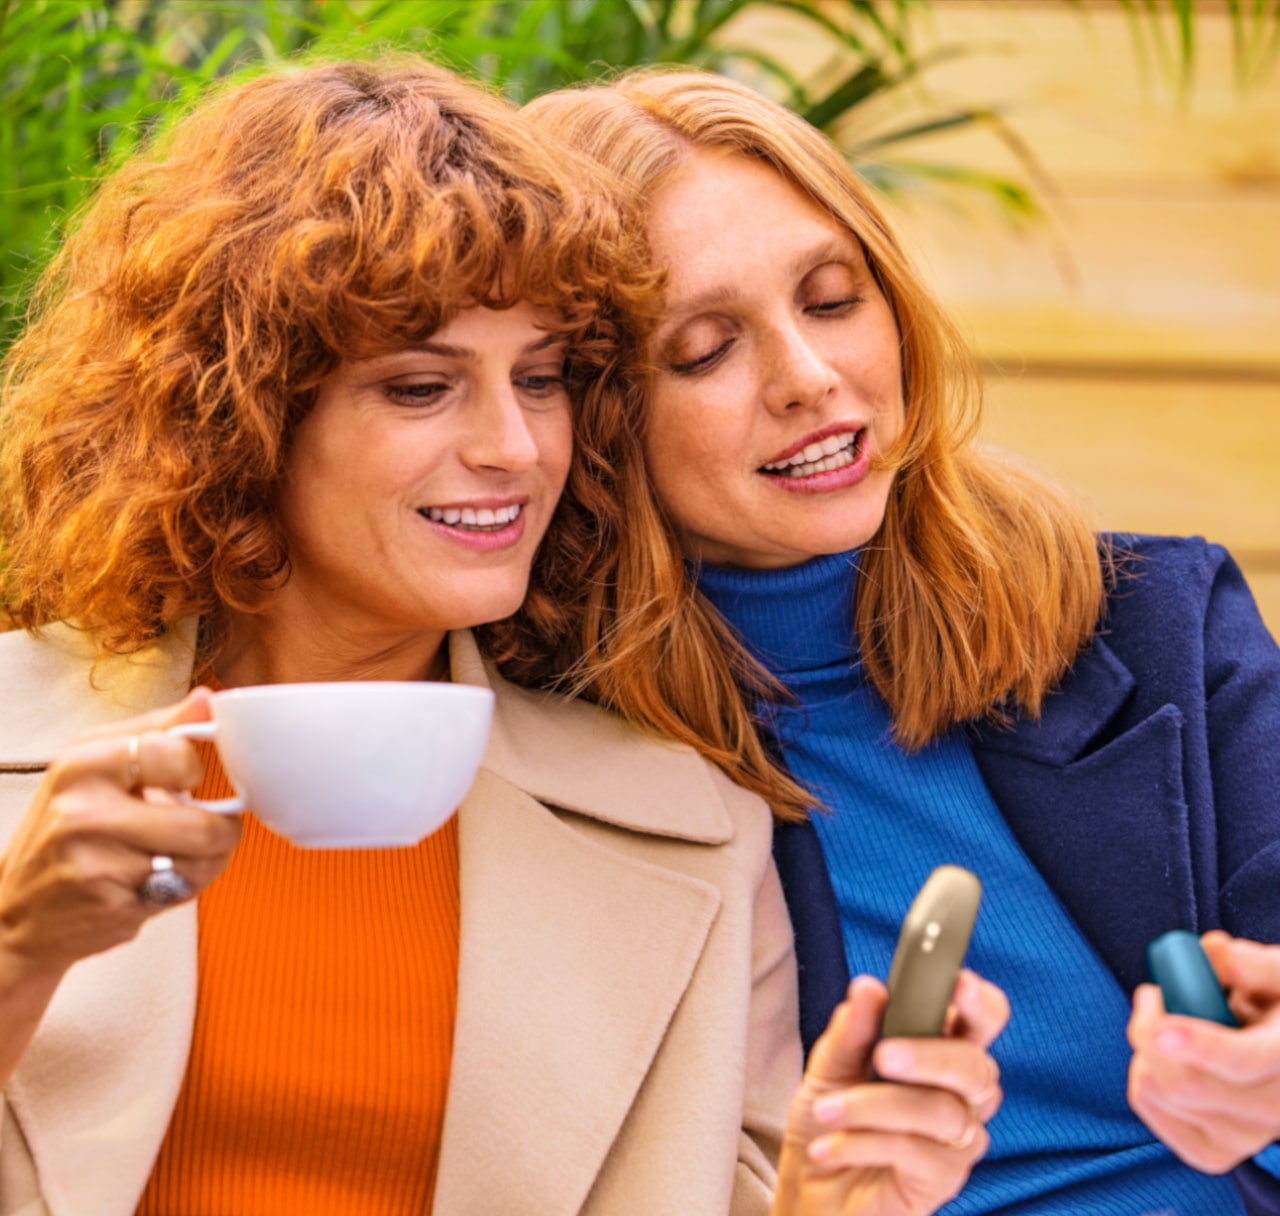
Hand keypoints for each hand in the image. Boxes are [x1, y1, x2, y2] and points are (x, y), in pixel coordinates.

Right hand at [0, 688, 240, 983]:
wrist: (21, 911)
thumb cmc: (66, 831)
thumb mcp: (96, 766)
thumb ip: (157, 731)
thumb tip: (207, 699)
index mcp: (83, 765)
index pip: (177, 754)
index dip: (194, 770)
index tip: (185, 779)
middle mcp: (85, 812)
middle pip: (202, 823)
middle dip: (218, 828)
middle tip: (200, 826)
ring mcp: (97, 862)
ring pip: (201, 859)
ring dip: (205, 860)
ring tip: (175, 853)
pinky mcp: (112, 905)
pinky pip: (185, 889)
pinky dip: (185, 886)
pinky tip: (155, 878)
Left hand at [772, 969, 1007, 1215]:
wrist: (811, 1188)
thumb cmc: (830, 1119)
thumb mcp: (829, 1067)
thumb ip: (852, 1030)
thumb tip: (869, 987)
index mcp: (941, 1049)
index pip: (982, 1018)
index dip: (979, 1001)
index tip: (958, 982)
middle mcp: (961, 1094)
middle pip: (976, 1067)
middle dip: (930, 1055)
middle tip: (883, 1055)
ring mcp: (957, 1139)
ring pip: (940, 1111)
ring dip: (874, 1106)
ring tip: (826, 1109)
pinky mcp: (943, 1180)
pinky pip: (915, 1152)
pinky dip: (863, 1143)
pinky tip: (829, 1146)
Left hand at [1127, 931, 1279, 1173]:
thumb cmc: (1277, 1002)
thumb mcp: (1279, 973)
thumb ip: (1248, 962)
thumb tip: (1213, 952)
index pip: (1244, 1061)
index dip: (1201, 1045)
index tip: (1163, 1028)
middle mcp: (1272, 1109)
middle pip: (1185, 1082)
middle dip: (1150, 1028)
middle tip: (1152, 994)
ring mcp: (1244, 1138)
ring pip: (1160, 1094)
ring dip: (1143, 1049)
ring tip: (1164, 1025)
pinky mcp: (1213, 1151)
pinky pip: (1149, 1107)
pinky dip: (1140, 1074)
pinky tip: (1161, 1057)